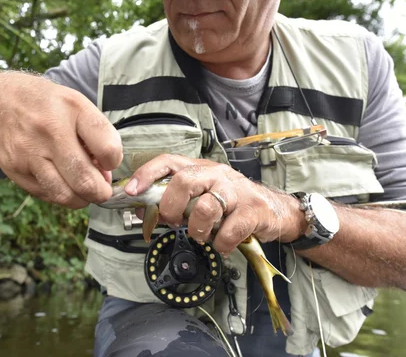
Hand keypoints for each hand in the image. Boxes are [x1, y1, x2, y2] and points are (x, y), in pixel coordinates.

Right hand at [0, 72, 122, 207]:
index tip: (108, 162)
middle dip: (101, 192)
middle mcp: (50, 130)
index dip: (114, 162)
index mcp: (74, 109)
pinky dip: (60, 195)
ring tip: (84, 191)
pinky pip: (45, 195)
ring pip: (64, 195)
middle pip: (85, 180)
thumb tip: (105, 176)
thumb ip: (97, 137)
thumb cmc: (47, 105)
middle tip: (102, 190)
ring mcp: (30, 152)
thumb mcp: (77, 105)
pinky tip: (63, 184)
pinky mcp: (14, 169)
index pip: (107, 148)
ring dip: (81, 200)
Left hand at [126, 154, 303, 254]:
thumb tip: (143, 211)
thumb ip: (175, 200)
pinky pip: (228, 231)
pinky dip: (220, 244)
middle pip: (184, 181)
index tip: (131, 191)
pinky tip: (222, 244)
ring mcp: (236, 191)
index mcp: (200, 168)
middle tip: (172, 221)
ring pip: (205, 208)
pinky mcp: (252, 210)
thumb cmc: (232, 203)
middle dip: (170, 207)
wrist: (275, 210)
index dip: (146, 174)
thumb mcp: (202, 195)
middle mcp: (217, 174)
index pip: (168, 161)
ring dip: (197, 230)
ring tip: (201, 235)